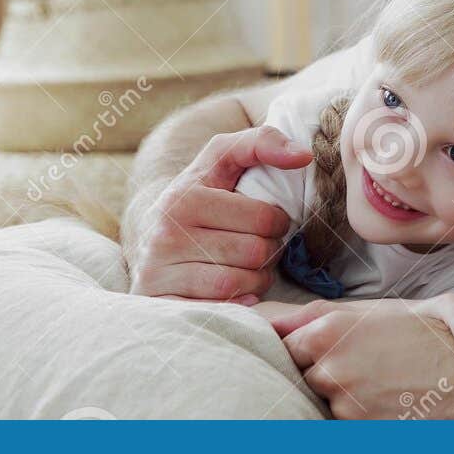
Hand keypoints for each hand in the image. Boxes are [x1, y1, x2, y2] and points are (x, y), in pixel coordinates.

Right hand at [128, 125, 306, 302]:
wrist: (149, 237)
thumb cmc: (200, 196)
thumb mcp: (223, 160)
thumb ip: (262, 143)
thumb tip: (303, 155)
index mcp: (185, 196)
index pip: (264, 217)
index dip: (276, 221)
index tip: (266, 220)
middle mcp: (166, 234)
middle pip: (254, 253)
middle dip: (268, 252)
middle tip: (258, 247)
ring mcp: (158, 272)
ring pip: (240, 284)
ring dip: (257, 280)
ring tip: (247, 267)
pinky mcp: (160, 304)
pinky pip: (220, 310)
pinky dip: (238, 303)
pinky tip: (235, 290)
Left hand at [271, 300, 453, 418]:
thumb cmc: (424, 344)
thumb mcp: (375, 319)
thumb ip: (325, 323)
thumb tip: (281, 328)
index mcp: (330, 332)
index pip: (287, 346)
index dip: (298, 350)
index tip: (309, 354)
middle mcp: (330, 367)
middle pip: (305, 375)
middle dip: (325, 374)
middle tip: (363, 370)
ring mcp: (342, 402)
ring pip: (328, 400)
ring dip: (346, 396)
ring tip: (383, 385)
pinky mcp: (357, 429)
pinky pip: (346, 422)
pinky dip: (362, 415)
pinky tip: (389, 403)